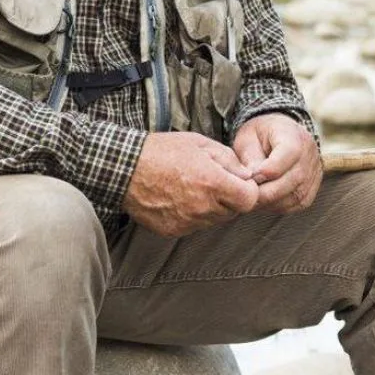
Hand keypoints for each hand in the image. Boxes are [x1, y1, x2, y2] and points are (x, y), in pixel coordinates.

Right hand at [122, 131, 258, 236]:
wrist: (125, 168)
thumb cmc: (162, 151)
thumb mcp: (200, 143)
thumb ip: (228, 159)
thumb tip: (247, 174)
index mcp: (213, 183)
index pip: (249, 200)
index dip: (248, 190)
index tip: (239, 182)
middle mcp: (202, 207)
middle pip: (233, 211)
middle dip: (230, 198)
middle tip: (213, 181)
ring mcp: (187, 222)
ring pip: (214, 220)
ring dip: (212, 207)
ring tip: (194, 187)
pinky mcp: (173, 230)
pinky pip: (194, 226)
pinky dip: (193, 215)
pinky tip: (179, 198)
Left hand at [233, 113, 321, 213]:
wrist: (278, 135)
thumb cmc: (259, 136)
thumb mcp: (248, 138)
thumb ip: (251, 158)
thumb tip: (252, 180)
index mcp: (294, 136)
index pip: (289, 154)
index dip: (267, 170)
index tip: (249, 177)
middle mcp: (310, 154)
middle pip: (292, 180)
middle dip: (265, 191)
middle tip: (246, 194)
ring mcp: (314, 173)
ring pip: (295, 196)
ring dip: (271, 201)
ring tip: (254, 197)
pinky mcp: (312, 188)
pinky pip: (297, 203)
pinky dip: (279, 205)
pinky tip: (265, 200)